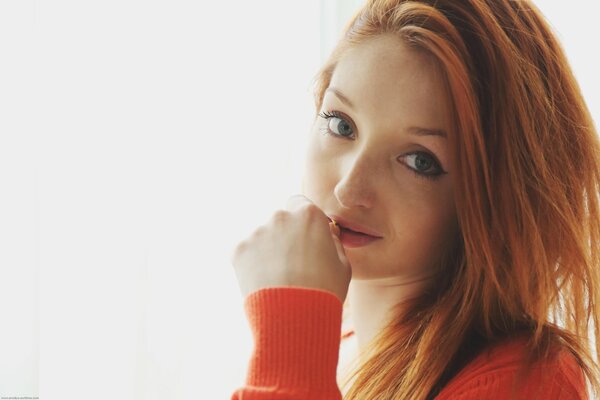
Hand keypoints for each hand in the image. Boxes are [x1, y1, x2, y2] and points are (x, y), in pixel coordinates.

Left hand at [230, 194, 351, 302]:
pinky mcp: (239, 249)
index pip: (299, 204)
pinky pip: (247, 253)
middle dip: (284, 236)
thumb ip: (333, 241)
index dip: (302, 221)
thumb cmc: (326, 291)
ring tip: (279, 280)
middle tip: (292, 264)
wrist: (294, 316)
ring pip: (262, 238)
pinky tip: (266, 284)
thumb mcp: (343, 265)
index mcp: (308, 214)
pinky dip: (253, 265)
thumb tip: (327, 233)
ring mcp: (257, 232)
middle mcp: (280, 217)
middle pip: (280, 220)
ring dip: (268, 251)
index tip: (305, 237)